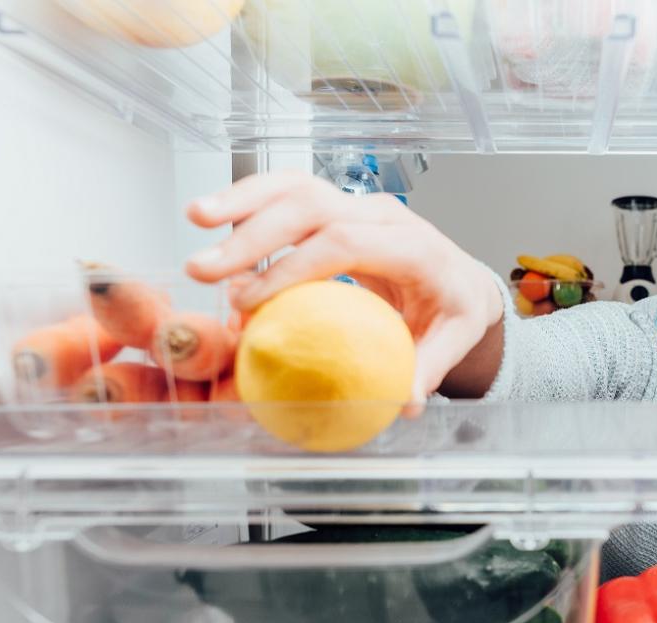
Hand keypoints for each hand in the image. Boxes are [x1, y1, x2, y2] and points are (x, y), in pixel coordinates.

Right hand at [185, 171, 503, 404]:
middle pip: (312, 206)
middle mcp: (383, 215)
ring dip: (242, 200)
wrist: (461, 279)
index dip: (294, 267)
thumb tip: (405, 402)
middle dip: (254, 234)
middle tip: (206, 269)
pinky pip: (289, 193)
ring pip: (296, 186)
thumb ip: (428, 368)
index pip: (346, 243)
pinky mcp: (337, 207)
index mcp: (414, 246)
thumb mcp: (454, 340)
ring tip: (195, 218)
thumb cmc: (453, 309)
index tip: (251, 301)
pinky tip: (211, 216)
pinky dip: (249, 200)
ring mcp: (358, 205)